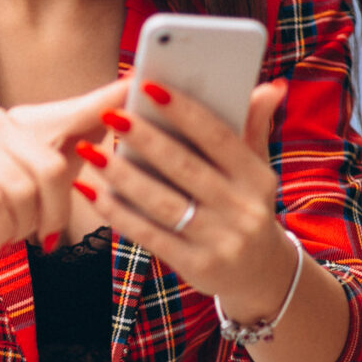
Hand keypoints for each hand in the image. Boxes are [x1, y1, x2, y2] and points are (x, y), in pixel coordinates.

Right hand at [0, 79, 128, 271]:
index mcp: (25, 122)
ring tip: (13, 232)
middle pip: (53, 165)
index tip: (138, 81)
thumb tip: (122, 117)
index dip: (106, 101)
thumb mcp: (45, 187)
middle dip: (55, 210)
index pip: (74, 112)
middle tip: (44, 233)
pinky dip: (1, 230)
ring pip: (22, 187)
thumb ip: (79, 154)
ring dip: (24, 224)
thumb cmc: (1, 215)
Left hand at [76, 79, 297, 316]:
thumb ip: (254, 129)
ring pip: (161, 202)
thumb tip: (270, 86)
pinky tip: (92, 191)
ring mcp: (221, 241)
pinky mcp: (198, 266)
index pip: (218, 137)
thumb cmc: (247, 207)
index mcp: (257, 178)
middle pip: (184, 167)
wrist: (262, 275)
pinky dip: (118, 212)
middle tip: (110, 114)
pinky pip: (150, 234)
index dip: (184, 111)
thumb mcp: (257, 172)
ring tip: (91, 152)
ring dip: (122, 176)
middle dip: (145, 139)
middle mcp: (243, 210)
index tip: (149, 87)